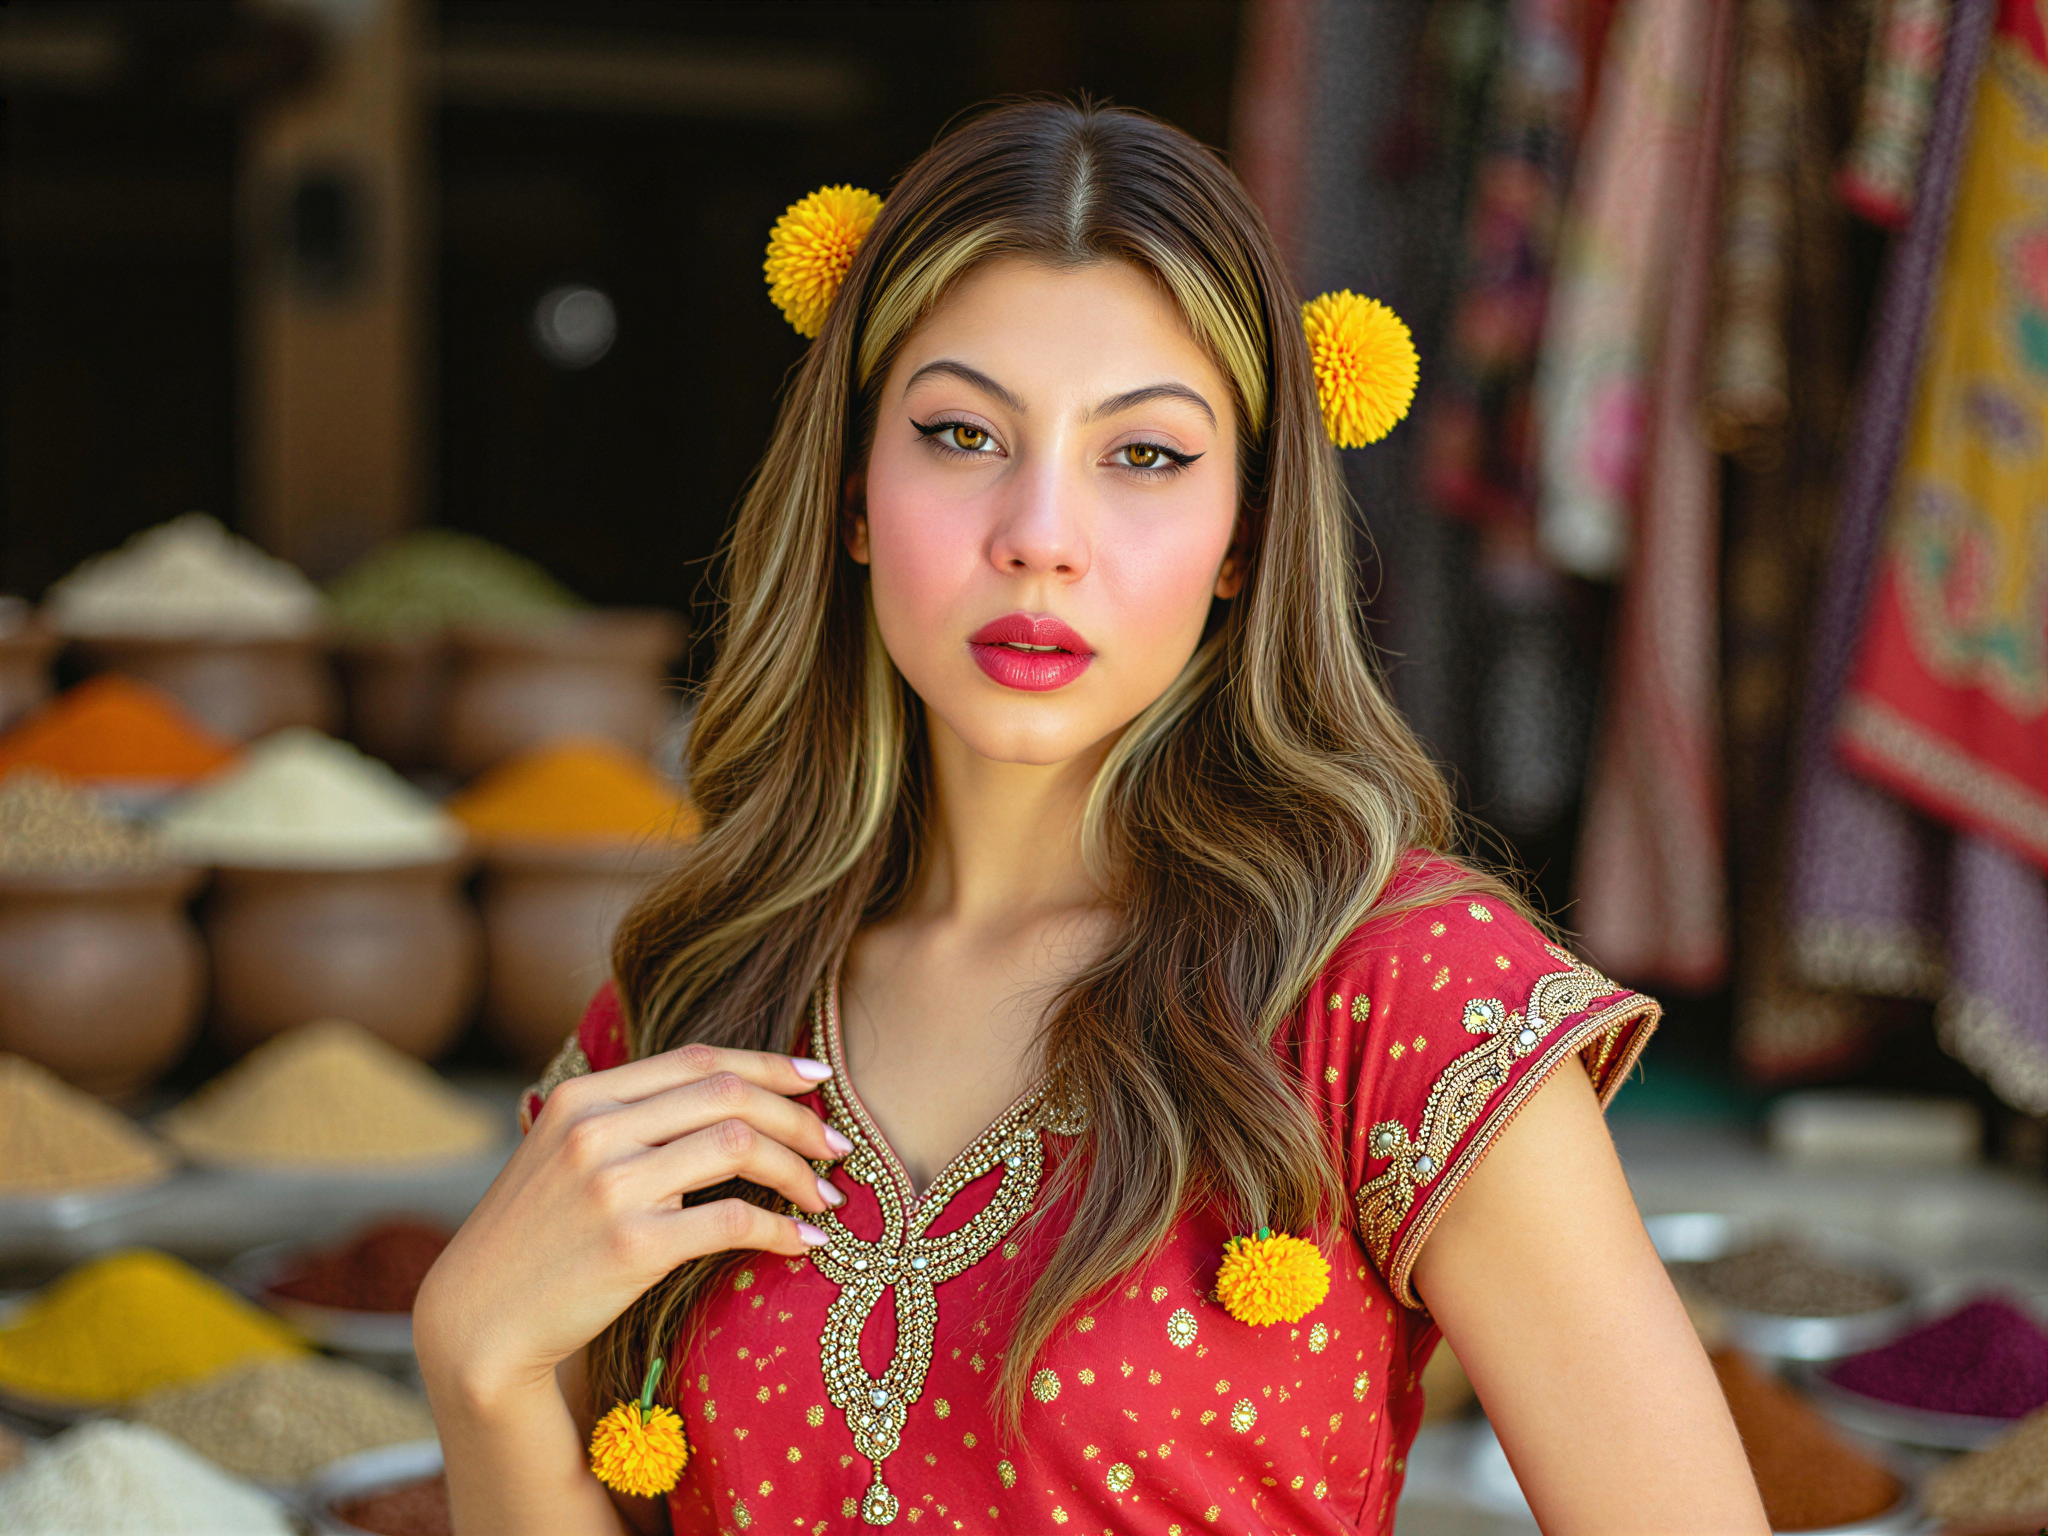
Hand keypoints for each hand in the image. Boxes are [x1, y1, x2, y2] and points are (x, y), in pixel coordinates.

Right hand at [416, 1045, 852, 1406]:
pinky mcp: (631, 1245)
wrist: (476, 1320)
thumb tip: (722, 1095)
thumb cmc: (534, 1240)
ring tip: (826, 1197)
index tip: (818, 1078)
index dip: (768, 1063)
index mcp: (585, 1097)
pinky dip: (781, 1231)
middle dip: (799, 1117)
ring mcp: (612, 1186)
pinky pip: (733, 1222)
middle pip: (730, 1095)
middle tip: (837, 1145)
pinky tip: (802, 1245)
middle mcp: (597, 1129)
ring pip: (740, 1146)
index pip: (698, 1060)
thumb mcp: (561, 1154)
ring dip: (799, 1171)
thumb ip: (626, 1119)